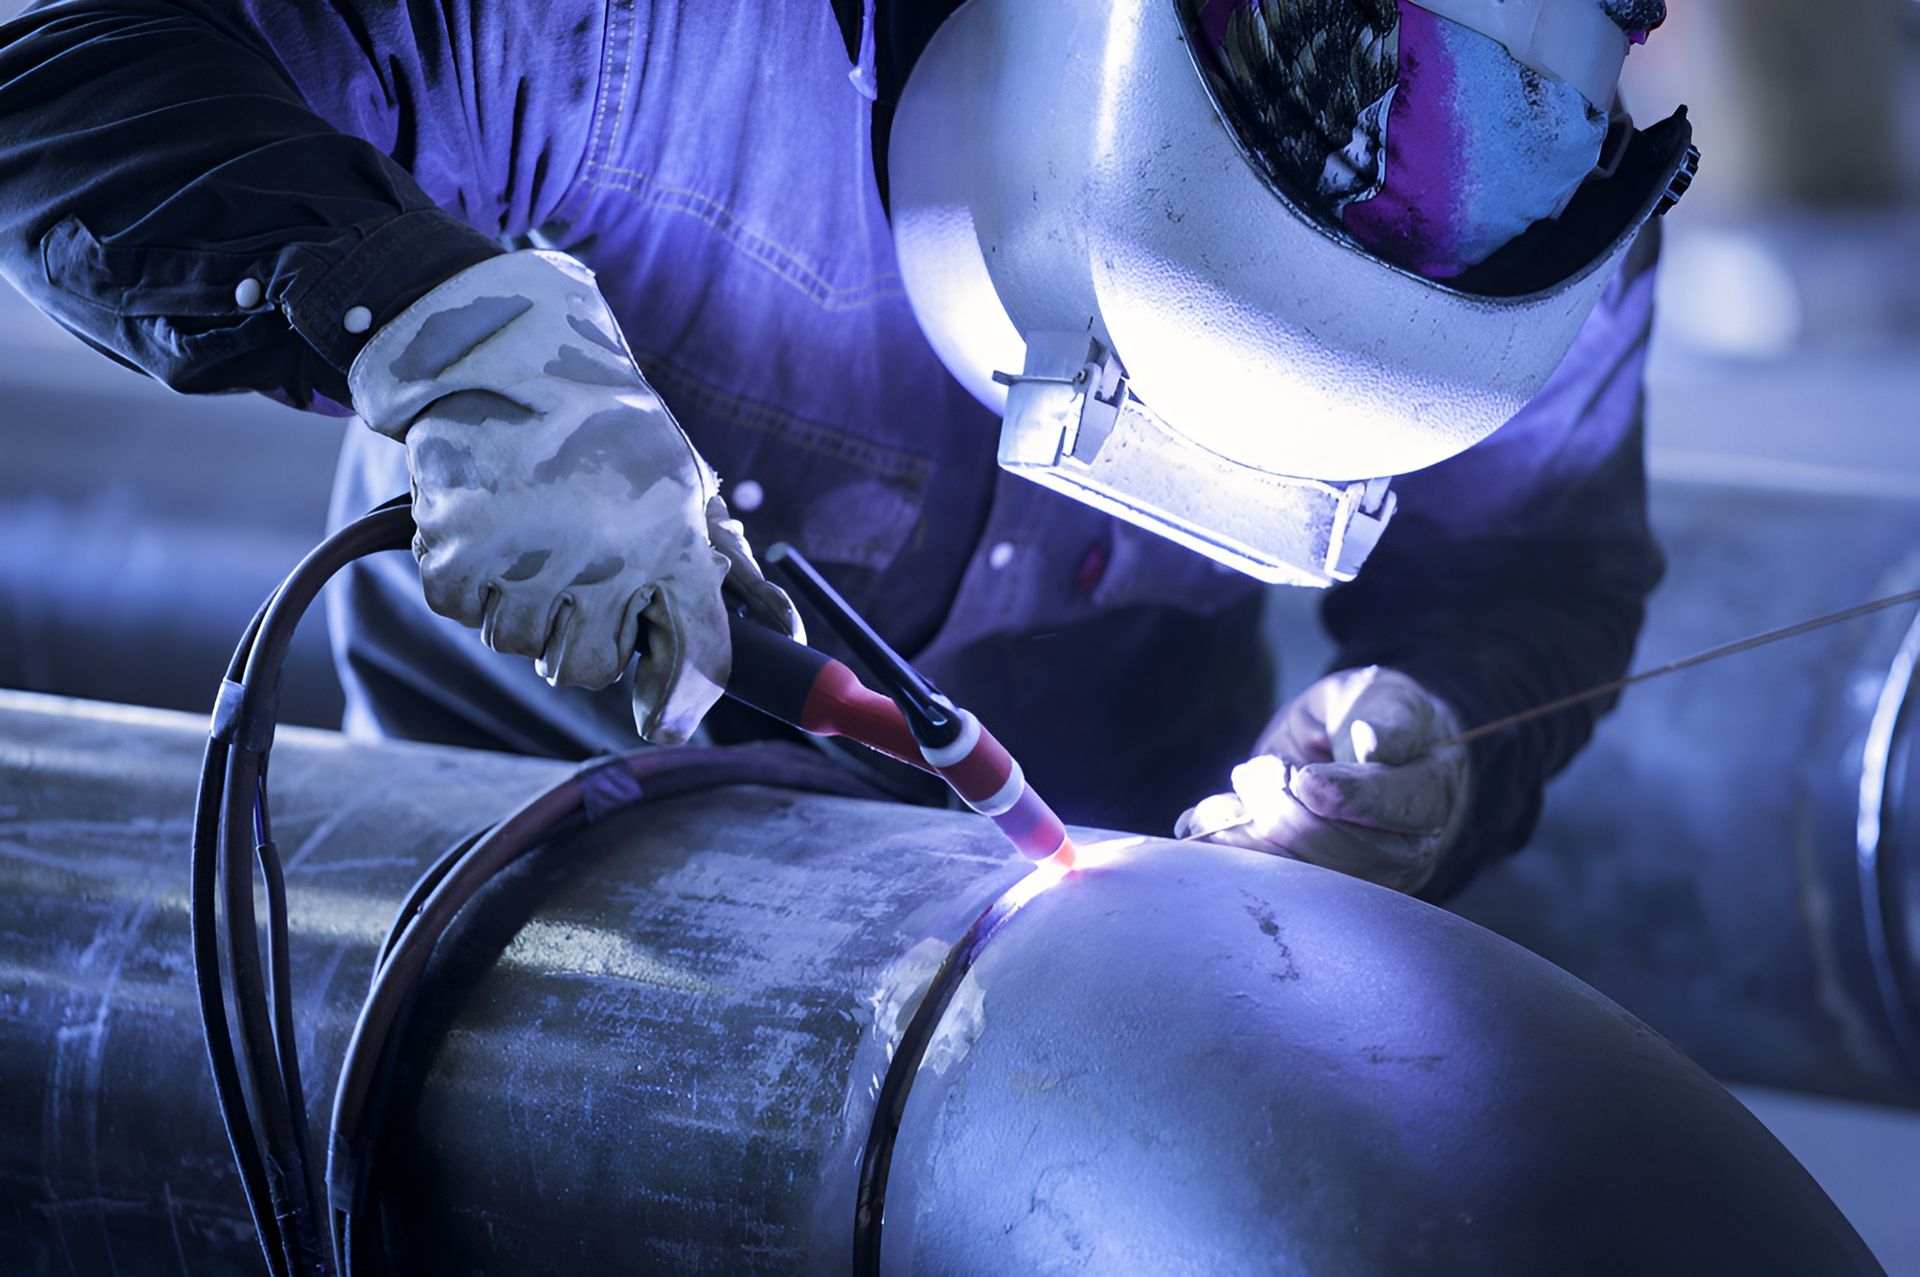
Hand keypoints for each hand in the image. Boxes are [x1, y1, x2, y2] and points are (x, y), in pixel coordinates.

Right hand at [348, 250, 795, 744]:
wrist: (510, 353)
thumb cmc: (606, 422)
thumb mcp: (682, 479)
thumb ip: (720, 556)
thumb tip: (786, 627)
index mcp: (673, 543)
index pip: (696, 654)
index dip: (681, 702)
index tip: (658, 724)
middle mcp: (607, 562)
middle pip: (590, 668)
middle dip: (580, 639)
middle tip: (571, 587)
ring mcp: (529, 562)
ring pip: (520, 644)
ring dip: (520, 607)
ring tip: (526, 538)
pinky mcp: (460, 554)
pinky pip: (463, 610)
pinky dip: (467, 580)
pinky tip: (485, 527)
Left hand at [1176, 667, 1469, 893]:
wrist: (1358, 745)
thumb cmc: (1372, 713)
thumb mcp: (1379, 695)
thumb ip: (1383, 716)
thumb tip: (1373, 745)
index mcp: (1433, 788)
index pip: (1400, 804)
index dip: (1350, 797)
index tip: (1304, 778)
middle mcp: (1412, 844)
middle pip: (1350, 850)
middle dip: (1288, 816)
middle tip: (1250, 773)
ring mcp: (1373, 876)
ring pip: (1313, 878)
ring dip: (1253, 843)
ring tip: (1213, 809)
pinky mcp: (1331, 891)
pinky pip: (1284, 887)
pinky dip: (1238, 857)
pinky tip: (1204, 828)